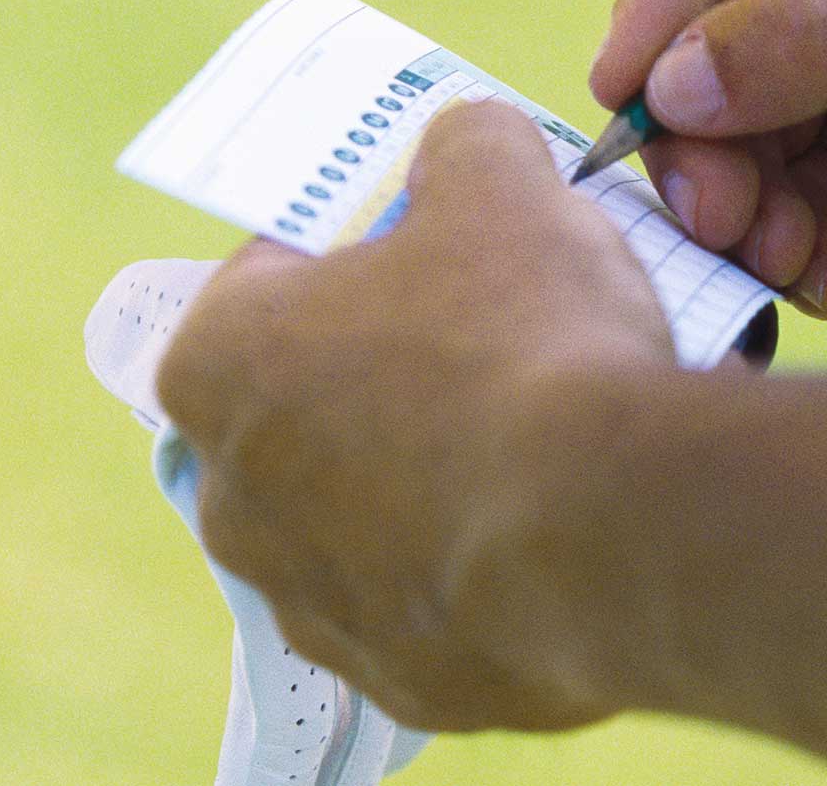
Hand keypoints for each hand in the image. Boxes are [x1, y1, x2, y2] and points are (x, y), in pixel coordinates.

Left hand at [155, 100, 673, 730]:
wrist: (607, 528)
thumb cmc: (522, 337)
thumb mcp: (501, 182)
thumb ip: (464, 144)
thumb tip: (464, 144)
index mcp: (219, 364)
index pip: (261, 286)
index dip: (346, 258)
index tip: (420, 254)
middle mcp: (235, 500)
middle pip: (310, 410)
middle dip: (388, 377)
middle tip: (493, 344)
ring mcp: (315, 606)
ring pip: (368, 519)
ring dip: (432, 480)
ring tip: (541, 443)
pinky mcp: (401, 682)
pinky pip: (436, 605)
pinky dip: (483, 569)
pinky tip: (559, 528)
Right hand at [592, 0, 826, 312]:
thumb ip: (820, 36)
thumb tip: (665, 82)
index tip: (638, 80)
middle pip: (691, 30)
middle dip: (693, 125)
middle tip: (715, 206)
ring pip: (724, 135)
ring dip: (736, 203)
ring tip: (784, 252)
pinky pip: (783, 211)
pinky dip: (789, 250)